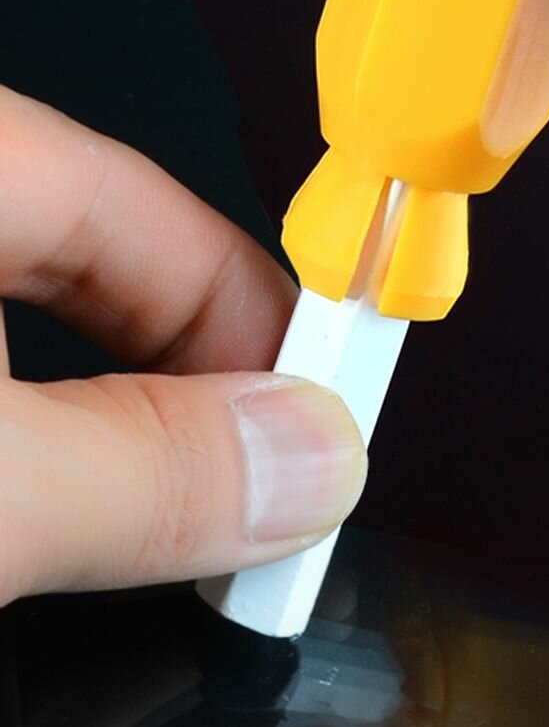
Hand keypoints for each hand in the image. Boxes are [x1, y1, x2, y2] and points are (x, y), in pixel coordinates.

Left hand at [0, 86, 366, 606]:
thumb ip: (144, 468)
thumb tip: (311, 460)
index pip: (161, 211)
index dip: (268, 313)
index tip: (328, 412)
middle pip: (110, 271)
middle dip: (202, 381)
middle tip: (261, 485)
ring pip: (43, 334)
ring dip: (126, 426)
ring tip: (175, 514)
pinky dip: (46, 446)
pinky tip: (65, 504)